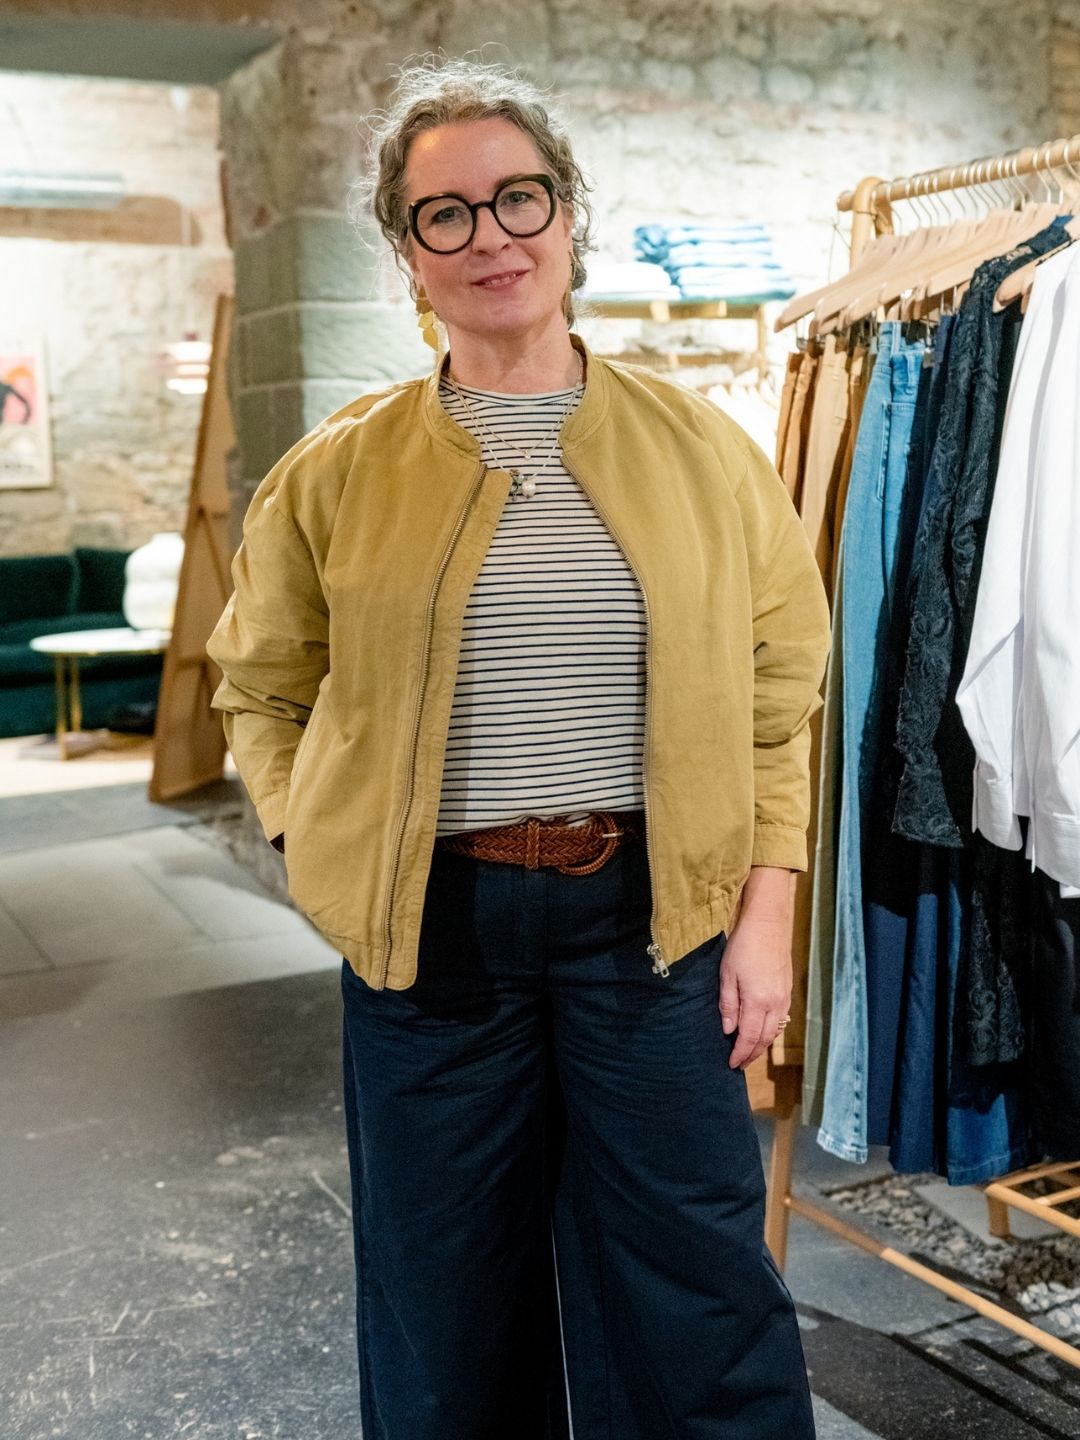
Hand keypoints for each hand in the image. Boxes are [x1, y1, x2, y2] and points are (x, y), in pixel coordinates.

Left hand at [718, 868, 793, 1069]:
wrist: (768, 924)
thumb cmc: (743, 946)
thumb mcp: (727, 974)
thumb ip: (728, 1005)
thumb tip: (728, 1030)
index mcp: (758, 1001)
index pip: (749, 1038)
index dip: (740, 1054)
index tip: (731, 1065)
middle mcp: (775, 1003)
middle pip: (764, 1039)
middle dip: (751, 1054)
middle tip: (739, 1064)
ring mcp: (784, 997)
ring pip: (774, 1030)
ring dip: (761, 1045)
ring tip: (748, 1052)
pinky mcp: (787, 990)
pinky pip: (780, 1019)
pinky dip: (770, 1031)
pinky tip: (761, 1031)